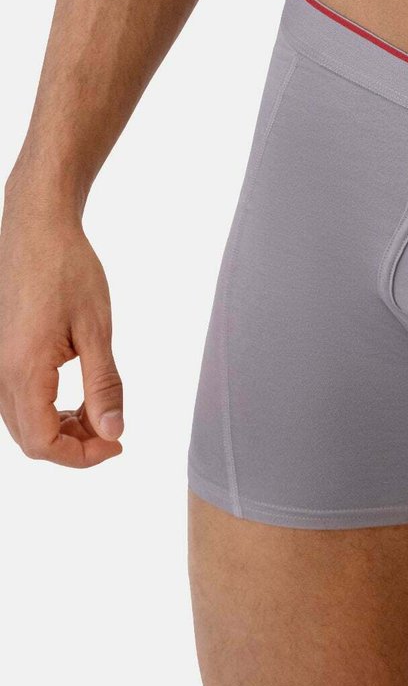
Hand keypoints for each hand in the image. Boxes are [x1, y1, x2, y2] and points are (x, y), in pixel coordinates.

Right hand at [0, 202, 123, 466]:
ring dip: (59, 429)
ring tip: (97, 411)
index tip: (117, 444)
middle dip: (73, 447)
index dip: (82, 456)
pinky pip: (16, 400)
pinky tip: (75, 395)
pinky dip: (46, 409)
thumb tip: (113, 432)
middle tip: (112, 430)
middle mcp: (0, 374)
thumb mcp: (96, 329)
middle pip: (30, 440)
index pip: (44, 444)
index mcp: (24, 371)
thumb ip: (103, 385)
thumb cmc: (68, 270)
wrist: (37, 229)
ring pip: (21, 423)